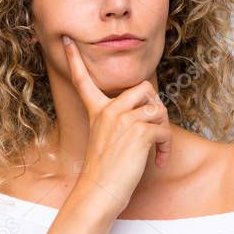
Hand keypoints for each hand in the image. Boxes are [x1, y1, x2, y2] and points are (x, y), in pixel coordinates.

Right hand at [62, 35, 171, 217]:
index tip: (66, 41)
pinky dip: (166, 147)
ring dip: (164, 130)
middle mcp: (109, 111)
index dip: (74, 59)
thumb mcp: (106, 140)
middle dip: (156, 104)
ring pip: (159, 109)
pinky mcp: (139, 133)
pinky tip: (159, 161)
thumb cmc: (104, 173)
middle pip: (144, 87)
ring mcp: (123, 120)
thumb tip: (150, 111)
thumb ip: (120, 121)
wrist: (99, 193)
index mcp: (97, 111)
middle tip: (155, 126)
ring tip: (157, 149)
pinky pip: (164, 130)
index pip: (83, 80)